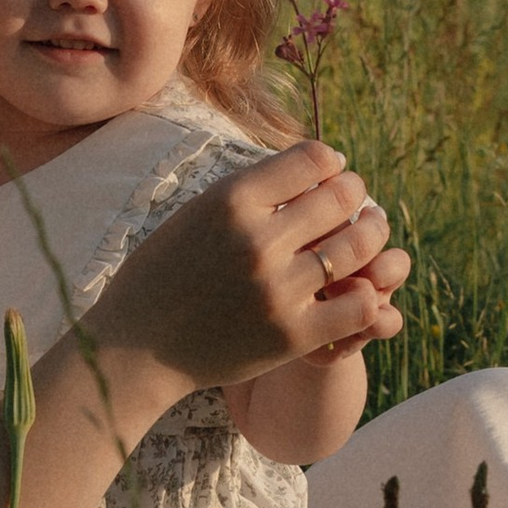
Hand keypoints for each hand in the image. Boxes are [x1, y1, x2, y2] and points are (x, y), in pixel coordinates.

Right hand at [92, 138, 406, 395]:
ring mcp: (278, 290)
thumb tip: (319, 162)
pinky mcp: (292, 335)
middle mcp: (257, 241)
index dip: (330, 162)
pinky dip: (366, 291)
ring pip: (358, 246)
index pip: (313, 159)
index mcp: (231, 200)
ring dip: (372, 233)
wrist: (134, 348)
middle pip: (342, 196)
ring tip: (370, 232)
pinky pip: (359, 306)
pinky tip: (358, 286)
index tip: (331, 171)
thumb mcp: (197, 212)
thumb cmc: (165, 273)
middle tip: (356, 201)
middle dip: (355, 193)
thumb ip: (253, 190)